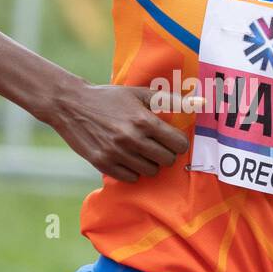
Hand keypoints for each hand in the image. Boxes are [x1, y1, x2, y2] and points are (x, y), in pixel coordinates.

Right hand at [48, 80, 198, 182]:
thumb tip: (201, 103)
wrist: (71, 105)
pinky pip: (131, 178)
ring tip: (139, 150)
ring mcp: (116, 154)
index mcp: (144, 120)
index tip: (172, 139)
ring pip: (150, 171)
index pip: (178, 144)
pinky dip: (132, 170)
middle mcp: (132, 139)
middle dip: (165, 153)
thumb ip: (170, 100)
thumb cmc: (109, 98)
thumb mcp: (139, 93)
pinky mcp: (103, 164)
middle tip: (156, 145)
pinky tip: (126, 157)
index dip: (178, 142)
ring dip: (149, 163)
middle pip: (167, 160)